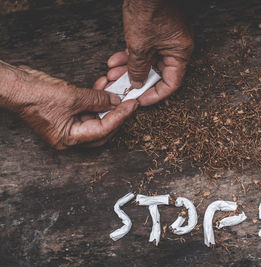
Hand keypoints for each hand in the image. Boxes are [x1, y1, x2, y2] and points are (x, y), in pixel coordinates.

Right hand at [12, 66, 137, 148]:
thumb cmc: (35, 96)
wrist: (15, 85)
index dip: (120, 117)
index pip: (103, 130)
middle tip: (129, 101)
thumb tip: (115, 100)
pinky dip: (96, 100)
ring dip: (107, 104)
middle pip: (102, 129)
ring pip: (96, 118)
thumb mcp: (72, 97)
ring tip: (114, 89)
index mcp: (69, 139)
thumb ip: (97, 99)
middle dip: (116, 114)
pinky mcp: (67, 114)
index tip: (132, 105)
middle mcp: (69, 136)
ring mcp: (68, 125)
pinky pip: (88, 110)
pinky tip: (102, 87)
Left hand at [109, 0, 193, 105]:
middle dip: (137, 79)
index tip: (141, 99)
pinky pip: (144, 51)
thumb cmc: (147, 10)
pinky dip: (130, 56)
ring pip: (148, 62)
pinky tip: (115, 61)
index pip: (171, 83)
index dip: (155, 94)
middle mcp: (176, 47)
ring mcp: (166, 40)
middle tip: (123, 87)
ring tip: (113, 73)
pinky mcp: (156, 34)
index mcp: (180, 52)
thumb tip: (137, 83)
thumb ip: (138, 68)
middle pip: (158, 73)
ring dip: (129, 68)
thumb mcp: (139, 46)